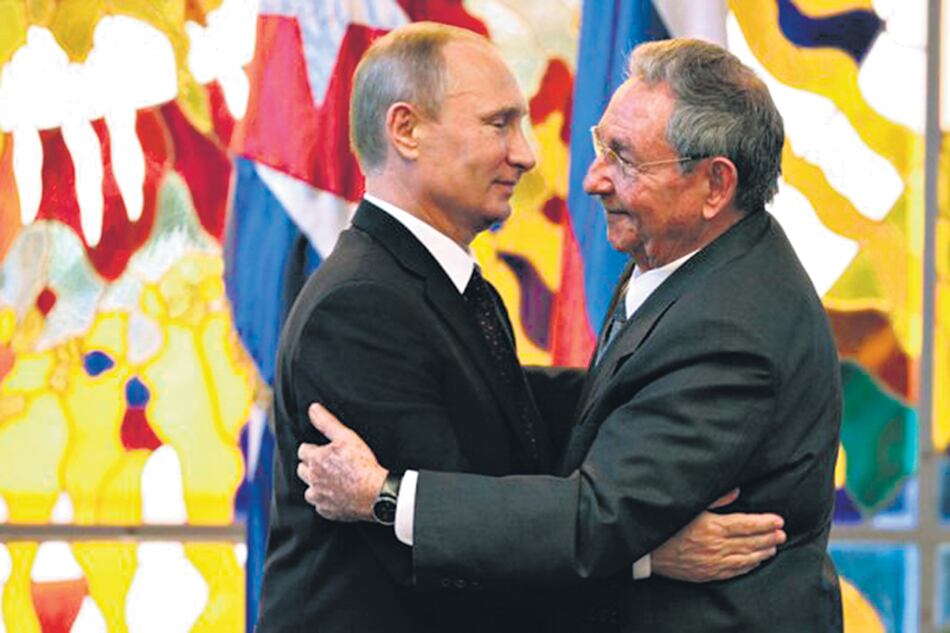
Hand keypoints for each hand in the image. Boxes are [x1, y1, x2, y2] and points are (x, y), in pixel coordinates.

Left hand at [296, 403, 387, 521]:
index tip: (324, 450)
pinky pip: (320, 504)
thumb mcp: (346, 437)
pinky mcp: (326, 511)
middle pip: (302, 470)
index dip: (313, 449)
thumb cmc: (361, 464)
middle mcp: (312, 479)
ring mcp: (318, 497)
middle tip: (328, 464)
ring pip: (309, 489)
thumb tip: (313, 409)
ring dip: (316, 484)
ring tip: (332, 480)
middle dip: (311, 466)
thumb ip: (327, 422)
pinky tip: (338, 495)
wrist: (375, 493)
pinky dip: (325, 500)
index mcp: (315, 460)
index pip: (303, 450)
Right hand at [652, 489, 786, 581]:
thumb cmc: (666, 525)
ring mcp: (713, 562)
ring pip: (746, 558)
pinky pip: (734, 572)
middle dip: (769, 537)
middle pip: (750, 542)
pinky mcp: (708, 574)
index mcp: (712, 526)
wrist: (647, 551)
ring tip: (774, 546)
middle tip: (782, 533)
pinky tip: (756, 562)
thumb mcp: (688, 505)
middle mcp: (716, 546)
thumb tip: (736, 491)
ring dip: (762, 552)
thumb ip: (715, 498)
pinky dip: (748, 566)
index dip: (765, 523)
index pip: (747, 524)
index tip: (778, 520)